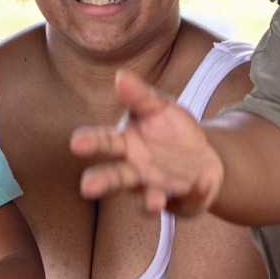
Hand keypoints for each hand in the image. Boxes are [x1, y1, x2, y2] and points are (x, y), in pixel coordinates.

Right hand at [71, 69, 223, 216]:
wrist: (203, 155)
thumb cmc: (171, 130)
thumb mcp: (160, 108)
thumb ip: (141, 97)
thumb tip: (120, 75)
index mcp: (126, 146)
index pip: (104, 142)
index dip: (90, 142)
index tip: (76, 142)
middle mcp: (136, 173)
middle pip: (116, 178)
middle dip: (102, 182)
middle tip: (86, 187)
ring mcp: (158, 190)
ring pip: (148, 201)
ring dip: (149, 201)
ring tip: (154, 200)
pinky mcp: (184, 203)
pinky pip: (190, 201)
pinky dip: (197, 193)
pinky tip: (203, 182)